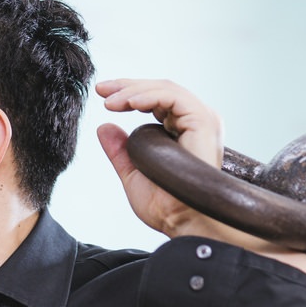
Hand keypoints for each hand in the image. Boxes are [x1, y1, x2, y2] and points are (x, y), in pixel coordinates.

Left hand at [96, 78, 242, 241]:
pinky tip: (128, 103)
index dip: (129, 94)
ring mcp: (203, 120)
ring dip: (133, 91)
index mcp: (184, 131)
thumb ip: (120, 150)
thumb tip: (104, 127)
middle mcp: (196, 123)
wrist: (182, 220)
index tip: (103, 96)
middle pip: (160, 90)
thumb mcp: (133, 172)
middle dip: (128, 86)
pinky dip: (148, 96)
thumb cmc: (164, 205)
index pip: (157, 101)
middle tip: (101, 89)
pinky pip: (173, 97)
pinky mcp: (203, 121)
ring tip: (110, 102)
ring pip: (165, 89)